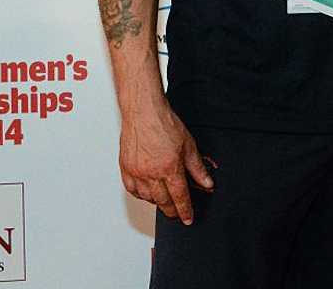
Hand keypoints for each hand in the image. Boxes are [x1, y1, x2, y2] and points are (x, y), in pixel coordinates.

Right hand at [119, 102, 212, 223]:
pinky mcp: (126, 169)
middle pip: (163, 201)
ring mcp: (136, 173)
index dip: (185, 210)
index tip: (188, 219)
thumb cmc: (165, 125)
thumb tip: (207, 184)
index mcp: (170, 168)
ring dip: (158, 202)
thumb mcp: (189, 145)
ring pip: (147, 198)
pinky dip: (142, 195)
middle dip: (172, 211)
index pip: (180, 197)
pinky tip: (148, 193)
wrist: (143, 113)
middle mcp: (151, 174)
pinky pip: (133, 190)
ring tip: (166, 202)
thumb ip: (197, 168)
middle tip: (178, 214)